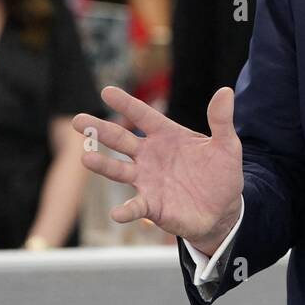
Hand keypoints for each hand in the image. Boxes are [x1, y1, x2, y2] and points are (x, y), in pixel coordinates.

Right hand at [72, 86, 243, 255]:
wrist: (224, 209)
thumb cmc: (222, 173)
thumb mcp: (227, 145)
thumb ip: (222, 120)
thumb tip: (226, 91)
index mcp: (167, 136)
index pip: (143, 116)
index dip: (127, 104)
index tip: (107, 91)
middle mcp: (150, 156)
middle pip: (121, 139)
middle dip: (100, 130)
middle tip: (78, 120)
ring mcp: (147, 180)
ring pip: (119, 170)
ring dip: (103, 165)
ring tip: (86, 158)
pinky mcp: (151, 205)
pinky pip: (134, 206)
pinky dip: (125, 210)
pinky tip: (117, 213)